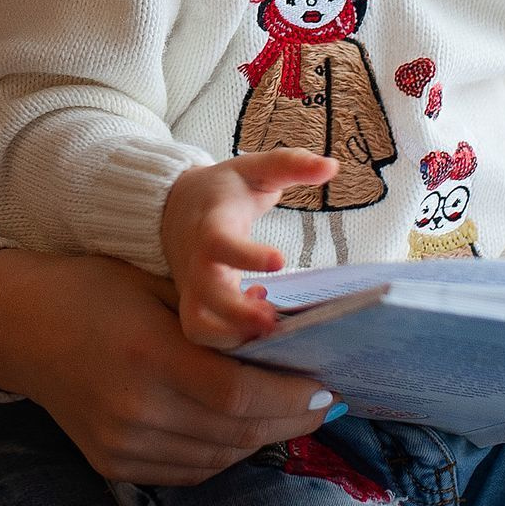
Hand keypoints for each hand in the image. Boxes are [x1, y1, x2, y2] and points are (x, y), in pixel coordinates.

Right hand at [0, 245, 334, 485]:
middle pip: (235, 432)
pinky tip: (239, 428)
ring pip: (218, 457)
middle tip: (321, 405)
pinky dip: (223, 452)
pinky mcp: (113, 464)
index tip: (326, 389)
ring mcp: (121, 444)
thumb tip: (286, 342)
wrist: (19, 326)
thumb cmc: (93, 289)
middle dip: (288, 420)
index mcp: (147, 354)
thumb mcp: (155, 284)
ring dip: (260, 438)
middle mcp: (134, 408)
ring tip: (286, 415)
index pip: (238, 395)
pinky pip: (189, 470)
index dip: (291, 399)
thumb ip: (214, 319)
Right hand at [159, 151, 338, 347]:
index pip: (220, 245)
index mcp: (210, 229)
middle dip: (239, 315)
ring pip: (200, 327)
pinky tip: (261, 321)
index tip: (280, 261)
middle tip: (275, 320)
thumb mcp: (254, 169)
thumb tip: (331, 165)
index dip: (247, 256)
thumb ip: (290, 164)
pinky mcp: (197, 306)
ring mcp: (193, 290)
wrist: (173, 208)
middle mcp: (197, 265)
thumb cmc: (222, 191)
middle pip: (207, 298)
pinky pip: (205, 336)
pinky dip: (230, 341)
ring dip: (234, 336)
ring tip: (271, 325)